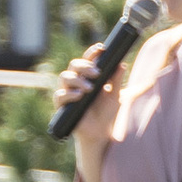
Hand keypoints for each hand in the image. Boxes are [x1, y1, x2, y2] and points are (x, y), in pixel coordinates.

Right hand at [54, 47, 121, 173]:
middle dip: (85, 66)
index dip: (92, 52)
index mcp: (88, 77)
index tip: (101, 48)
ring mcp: (68, 93)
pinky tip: (79, 96)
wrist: (100, 133)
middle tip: (97, 73)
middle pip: (73, 65)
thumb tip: (121, 64)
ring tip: (90, 88)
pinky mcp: (62, 106)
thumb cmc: (107, 113)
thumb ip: (116, 80)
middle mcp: (76, 82)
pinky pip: (60, 95)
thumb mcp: (115, 96)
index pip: (87, 60)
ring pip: (64, 77)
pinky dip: (69, 94)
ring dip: (77, 79)